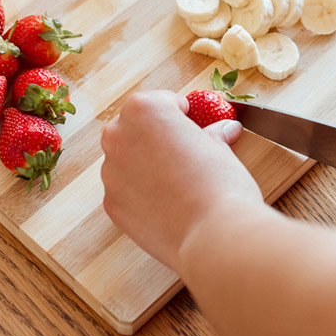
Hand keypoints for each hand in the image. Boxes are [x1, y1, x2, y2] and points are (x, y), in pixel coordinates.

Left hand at [100, 90, 262, 269]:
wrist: (212, 234)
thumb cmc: (219, 183)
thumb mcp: (220, 148)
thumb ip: (213, 135)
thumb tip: (225, 130)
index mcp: (144, 110)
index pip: (160, 101)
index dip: (181, 113)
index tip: (193, 124)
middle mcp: (119, 137)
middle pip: (135, 127)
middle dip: (157, 135)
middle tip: (185, 151)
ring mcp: (111, 173)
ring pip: (127, 160)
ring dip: (147, 164)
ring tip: (178, 181)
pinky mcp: (111, 205)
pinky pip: (125, 190)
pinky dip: (142, 193)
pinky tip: (168, 203)